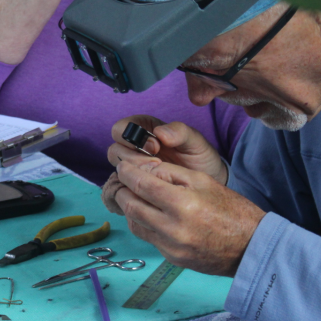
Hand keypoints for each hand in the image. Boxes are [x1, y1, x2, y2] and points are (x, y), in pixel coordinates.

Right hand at [107, 116, 228, 184]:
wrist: (206, 182)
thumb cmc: (199, 157)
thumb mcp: (195, 141)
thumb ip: (180, 132)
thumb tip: (159, 133)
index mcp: (144, 130)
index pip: (121, 128)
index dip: (132, 137)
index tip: (155, 147)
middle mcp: (134, 148)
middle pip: (114, 149)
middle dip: (133, 158)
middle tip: (156, 165)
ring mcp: (133, 169)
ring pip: (116, 169)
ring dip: (133, 175)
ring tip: (156, 178)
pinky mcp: (134, 187)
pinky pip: (121, 188)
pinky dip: (130, 191)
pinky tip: (149, 192)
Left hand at [109, 160, 265, 276]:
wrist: (252, 247)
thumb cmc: (232, 210)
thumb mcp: (204, 180)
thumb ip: (171, 173)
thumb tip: (144, 169)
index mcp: (183, 204)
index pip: (141, 185)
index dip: (126, 173)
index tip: (122, 166)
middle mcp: (173, 228)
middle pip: (130, 206)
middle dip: (122, 190)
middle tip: (123, 180)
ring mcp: (171, 247)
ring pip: (135, 224)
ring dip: (130, 207)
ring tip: (134, 195)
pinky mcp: (172, 258)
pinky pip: (148, 237)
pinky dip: (143, 223)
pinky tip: (150, 213)